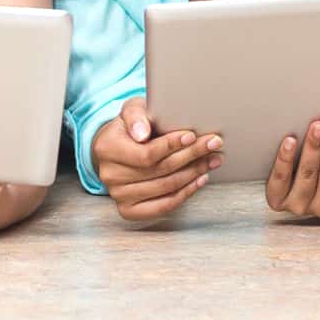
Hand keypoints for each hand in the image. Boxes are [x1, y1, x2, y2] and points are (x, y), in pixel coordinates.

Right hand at [92, 97, 219, 223]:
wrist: (118, 147)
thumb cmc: (130, 126)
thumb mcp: (132, 110)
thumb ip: (136, 116)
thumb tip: (142, 133)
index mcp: (106, 148)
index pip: (146, 154)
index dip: (171, 146)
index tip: (192, 136)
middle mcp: (109, 175)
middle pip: (159, 170)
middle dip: (191, 156)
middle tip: (213, 144)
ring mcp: (118, 195)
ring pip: (166, 187)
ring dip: (194, 173)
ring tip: (212, 159)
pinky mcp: (129, 210)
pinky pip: (163, 206)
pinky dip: (186, 192)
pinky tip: (200, 179)